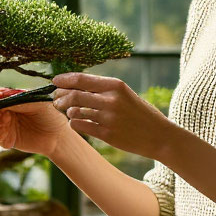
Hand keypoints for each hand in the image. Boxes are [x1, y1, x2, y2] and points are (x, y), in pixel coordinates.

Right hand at [0, 87, 74, 158]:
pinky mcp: (8, 139)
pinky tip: (3, 133)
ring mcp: (6, 125)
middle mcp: (7, 111)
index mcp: (13, 99)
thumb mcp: (38, 104)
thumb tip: (1, 97)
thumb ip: (20, 101)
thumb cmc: (51, 116)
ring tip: (3, 122)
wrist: (59, 137)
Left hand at [51, 73, 171, 159]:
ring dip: (67, 110)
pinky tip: (77, 122)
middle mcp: (111, 100)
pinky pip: (80, 126)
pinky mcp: (107, 134)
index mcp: (116, 85)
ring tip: (68, 111)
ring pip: (74, 111)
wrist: (159, 136)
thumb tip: (75, 85)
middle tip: (56, 99)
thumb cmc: (141, 113)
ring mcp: (108, 118)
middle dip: (60, 97)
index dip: (64, 80)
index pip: (81, 79)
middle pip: (73, 95)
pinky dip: (74, 123)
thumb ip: (103, 90)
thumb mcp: (125, 94)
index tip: (55, 81)